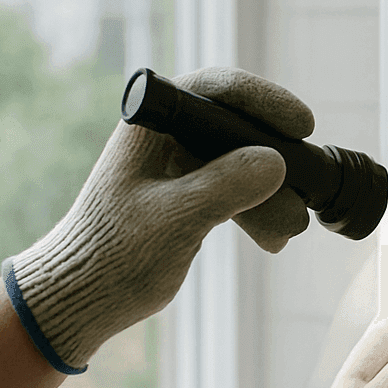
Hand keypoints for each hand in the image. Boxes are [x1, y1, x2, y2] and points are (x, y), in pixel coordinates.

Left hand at [3, 68, 315, 371]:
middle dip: (275, 160)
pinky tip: (274, 240)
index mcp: (149, 123)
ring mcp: (177, 164)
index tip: (300, 125)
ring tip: (290, 229)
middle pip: (236, 128)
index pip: (214, 89)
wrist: (82, 298)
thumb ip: (224, 186)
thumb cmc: (112, 255)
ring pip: (240, 164)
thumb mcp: (174, 219)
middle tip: (306, 189)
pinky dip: (256, 211)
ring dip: (270, 195)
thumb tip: (276, 163)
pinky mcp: (187, 194)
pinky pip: (233, 190)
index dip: (262, 100)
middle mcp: (165, 134)